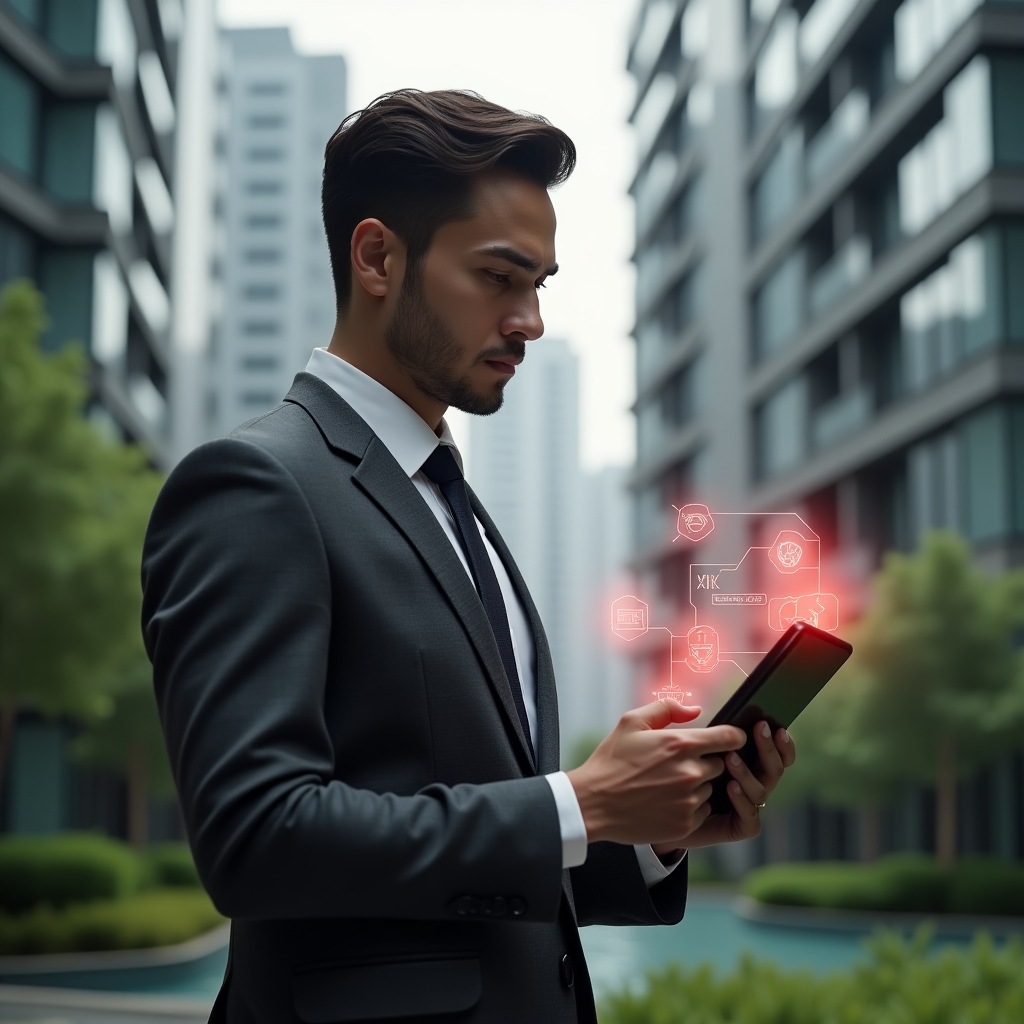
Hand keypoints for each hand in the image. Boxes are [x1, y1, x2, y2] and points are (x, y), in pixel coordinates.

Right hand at [566, 699, 744, 847]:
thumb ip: (667, 709)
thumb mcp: (631, 722)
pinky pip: (703, 811)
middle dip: (706, 762)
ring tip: (668, 785)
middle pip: (721, 765)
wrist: (593, 803)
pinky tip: (667, 802)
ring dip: (698, 785)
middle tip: (679, 764)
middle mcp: (690, 773)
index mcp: (680, 744)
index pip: (730, 738)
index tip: (729, 739)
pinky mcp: (686, 824)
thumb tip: (696, 709)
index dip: (733, 737)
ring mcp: (689, 801)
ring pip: (711, 789)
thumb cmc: (612, 760)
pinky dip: (691, 806)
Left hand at [663, 722, 795, 852]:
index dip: (780, 740)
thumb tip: (696, 709)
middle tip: (759, 729)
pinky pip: (751, 818)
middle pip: (774, 768)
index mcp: (745, 761)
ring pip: (762, 790)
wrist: (653, 813)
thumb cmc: (666, 775)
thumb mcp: (674, 745)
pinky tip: (730, 787)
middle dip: (768, 748)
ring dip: (748, 772)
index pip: (775, 751)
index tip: (771, 723)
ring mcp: (746, 805)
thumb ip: (681, 723)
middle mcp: (750, 783)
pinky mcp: (737, 826)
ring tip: (731, 758)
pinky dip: (744, 802)